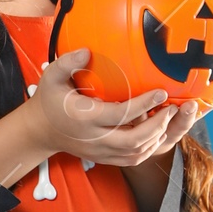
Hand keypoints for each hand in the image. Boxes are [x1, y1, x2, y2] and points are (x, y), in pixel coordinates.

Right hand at [29, 49, 181, 166]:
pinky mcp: (103, 158)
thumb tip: (86, 51)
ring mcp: (100, 151)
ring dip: (156, 137)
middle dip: (157, 125)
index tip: (161, 92)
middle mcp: (94, 139)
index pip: (120, 114)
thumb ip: (67, 63)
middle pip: (133, 140)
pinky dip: (148, 149)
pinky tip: (156, 133)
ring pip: (136, 153)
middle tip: (171, 108)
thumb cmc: (50, 100)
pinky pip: (131, 160)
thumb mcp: (51, 77)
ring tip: (168, 119)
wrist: (41, 130)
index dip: (143, 104)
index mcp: (85, 118)